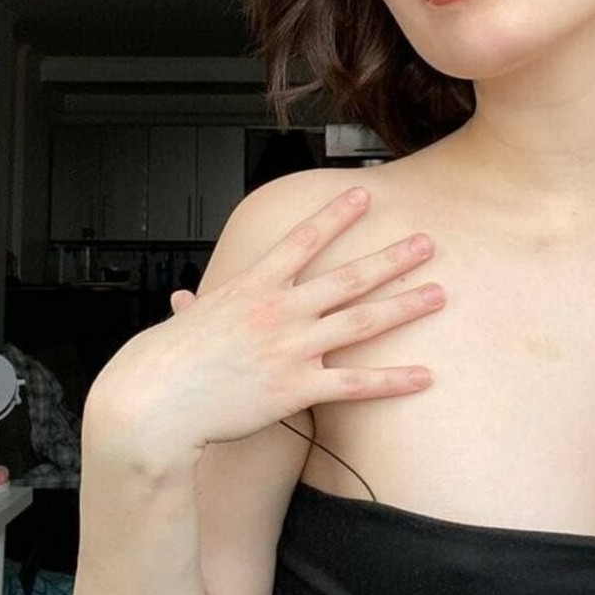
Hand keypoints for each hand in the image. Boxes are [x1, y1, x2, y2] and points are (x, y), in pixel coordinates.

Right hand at [84, 186, 442, 460]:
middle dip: (391, 257)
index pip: (302, 239)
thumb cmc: (166, 362)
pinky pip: (355, 383)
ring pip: (361, 321)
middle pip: (347, 276)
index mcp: (254, 286)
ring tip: (438, 294)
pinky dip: (391, 380)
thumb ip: (195, 308)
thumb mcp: (184, 322)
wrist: (157, 401)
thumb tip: (184, 300)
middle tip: (426, 243)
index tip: (362, 194)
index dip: (336, 214)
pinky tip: (423, 375)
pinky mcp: (297, 388)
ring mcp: (292, 347)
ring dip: (404, 306)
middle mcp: (280, 310)